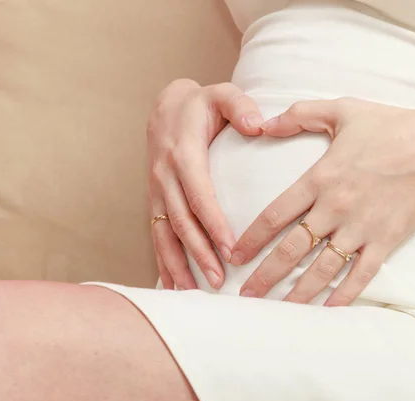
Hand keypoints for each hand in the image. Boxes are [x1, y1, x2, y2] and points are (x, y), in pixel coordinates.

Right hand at [147, 79, 263, 289]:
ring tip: (191, 292)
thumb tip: (258, 125)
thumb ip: (240, 105)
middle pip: (181, 221)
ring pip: (164, 233)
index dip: (213, 224)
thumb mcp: (221, 94)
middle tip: (218, 281)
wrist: (166, 106)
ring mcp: (157, 190)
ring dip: (176, 264)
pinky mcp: (155, 199)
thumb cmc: (201, 104)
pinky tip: (171, 284)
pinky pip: (157, 233)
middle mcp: (165, 176)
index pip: (199, 195)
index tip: (230, 249)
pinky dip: (162, 260)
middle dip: (199, 254)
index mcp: (183, 153)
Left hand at [231, 98, 414, 305]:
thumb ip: (299, 114)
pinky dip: (344, 295)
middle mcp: (334, 209)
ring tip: (278, 311)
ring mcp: (360, 228)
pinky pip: (360, 275)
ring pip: (322, 268)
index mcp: (319, 179)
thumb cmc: (389, 126)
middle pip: (292, 249)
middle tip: (246, 295)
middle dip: (266, 274)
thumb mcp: (340, 109)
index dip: (251, 239)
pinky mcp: (385, 241)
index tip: (235, 256)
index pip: (275, 216)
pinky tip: (328, 310)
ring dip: (299, 292)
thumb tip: (262, 123)